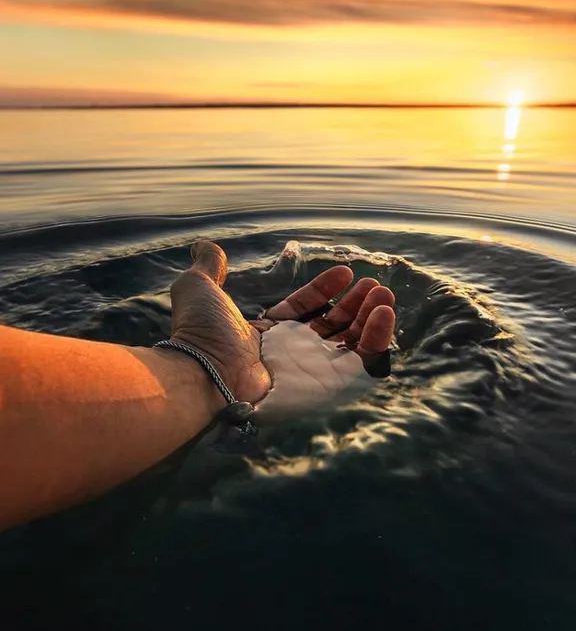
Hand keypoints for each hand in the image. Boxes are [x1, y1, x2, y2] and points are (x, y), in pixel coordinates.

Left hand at [170, 240, 395, 414]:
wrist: (206, 370)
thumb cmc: (202, 332)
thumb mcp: (200, 288)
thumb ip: (208, 267)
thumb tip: (204, 245)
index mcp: (268, 332)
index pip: (305, 308)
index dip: (325, 289)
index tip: (346, 271)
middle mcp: (290, 352)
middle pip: (333, 325)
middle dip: (356, 304)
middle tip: (375, 286)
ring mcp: (310, 370)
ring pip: (350, 341)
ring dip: (371, 317)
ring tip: (385, 296)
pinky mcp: (327, 385)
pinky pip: (360, 361)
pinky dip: (376, 338)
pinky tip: (384, 314)